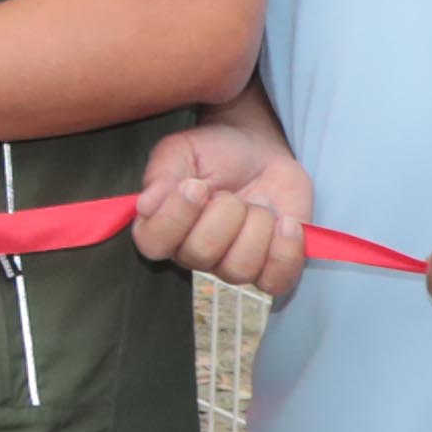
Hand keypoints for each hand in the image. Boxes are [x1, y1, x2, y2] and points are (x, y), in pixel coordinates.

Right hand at [129, 114, 315, 302]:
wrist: (258, 150)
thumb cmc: (214, 151)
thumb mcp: (181, 151)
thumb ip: (161, 174)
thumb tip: (145, 205)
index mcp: (163, 226)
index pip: (153, 244)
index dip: (175, 218)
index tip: (195, 186)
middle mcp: (193, 252)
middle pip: (201, 255)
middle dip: (225, 213)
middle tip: (230, 193)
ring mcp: (232, 263)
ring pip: (239, 269)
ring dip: (256, 226)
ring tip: (258, 205)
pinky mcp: (270, 267)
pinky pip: (277, 281)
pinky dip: (286, 251)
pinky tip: (286, 223)